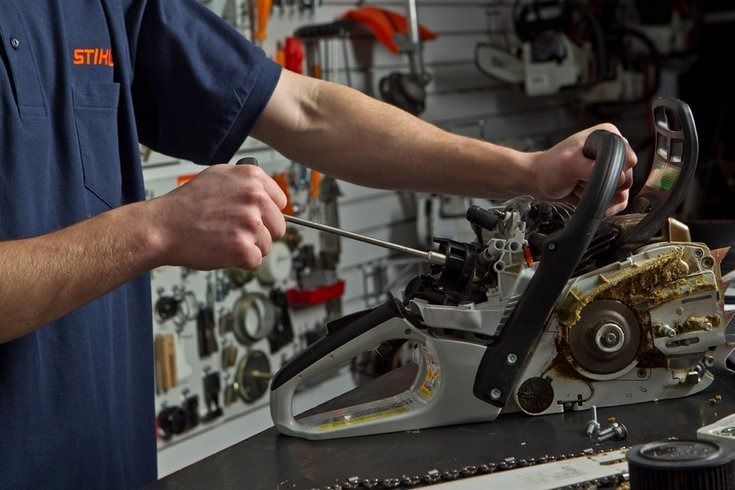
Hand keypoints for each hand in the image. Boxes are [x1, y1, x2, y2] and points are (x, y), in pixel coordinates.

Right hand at [151, 164, 286, 269]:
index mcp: (252, 177)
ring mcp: (251, 222)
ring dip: (249, 248)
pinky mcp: (244, 247)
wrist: (163, 226)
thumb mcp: (219, 177)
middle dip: (260, 233)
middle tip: (233, 231)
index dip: (265, 214)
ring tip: (224, 239)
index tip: (250, 217)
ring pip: (268, 245)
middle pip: (278, 227)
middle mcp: (255, 197)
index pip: (280, 202)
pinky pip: (255, 261)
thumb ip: (247, 183)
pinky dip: (240, 262)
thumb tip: (268, 196)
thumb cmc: (187, 205)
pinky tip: (222, 250)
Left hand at [530, 123, 637, 214]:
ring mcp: (611, 168)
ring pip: (622, 192)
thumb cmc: (549, 168)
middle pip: (627, 179)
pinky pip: (617, 201)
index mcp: (608, 136)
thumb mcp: (568, 165)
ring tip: (579, 186)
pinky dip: (603, 205)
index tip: (587, 173)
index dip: (611, 172)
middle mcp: (613, 151)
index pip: (628, 160)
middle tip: (579, 180)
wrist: (538, 181)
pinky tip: (585, 199)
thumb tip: (619, 179)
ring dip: (598, 195)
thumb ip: (594, 169)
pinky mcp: (607, 183)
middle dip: (601, 186)